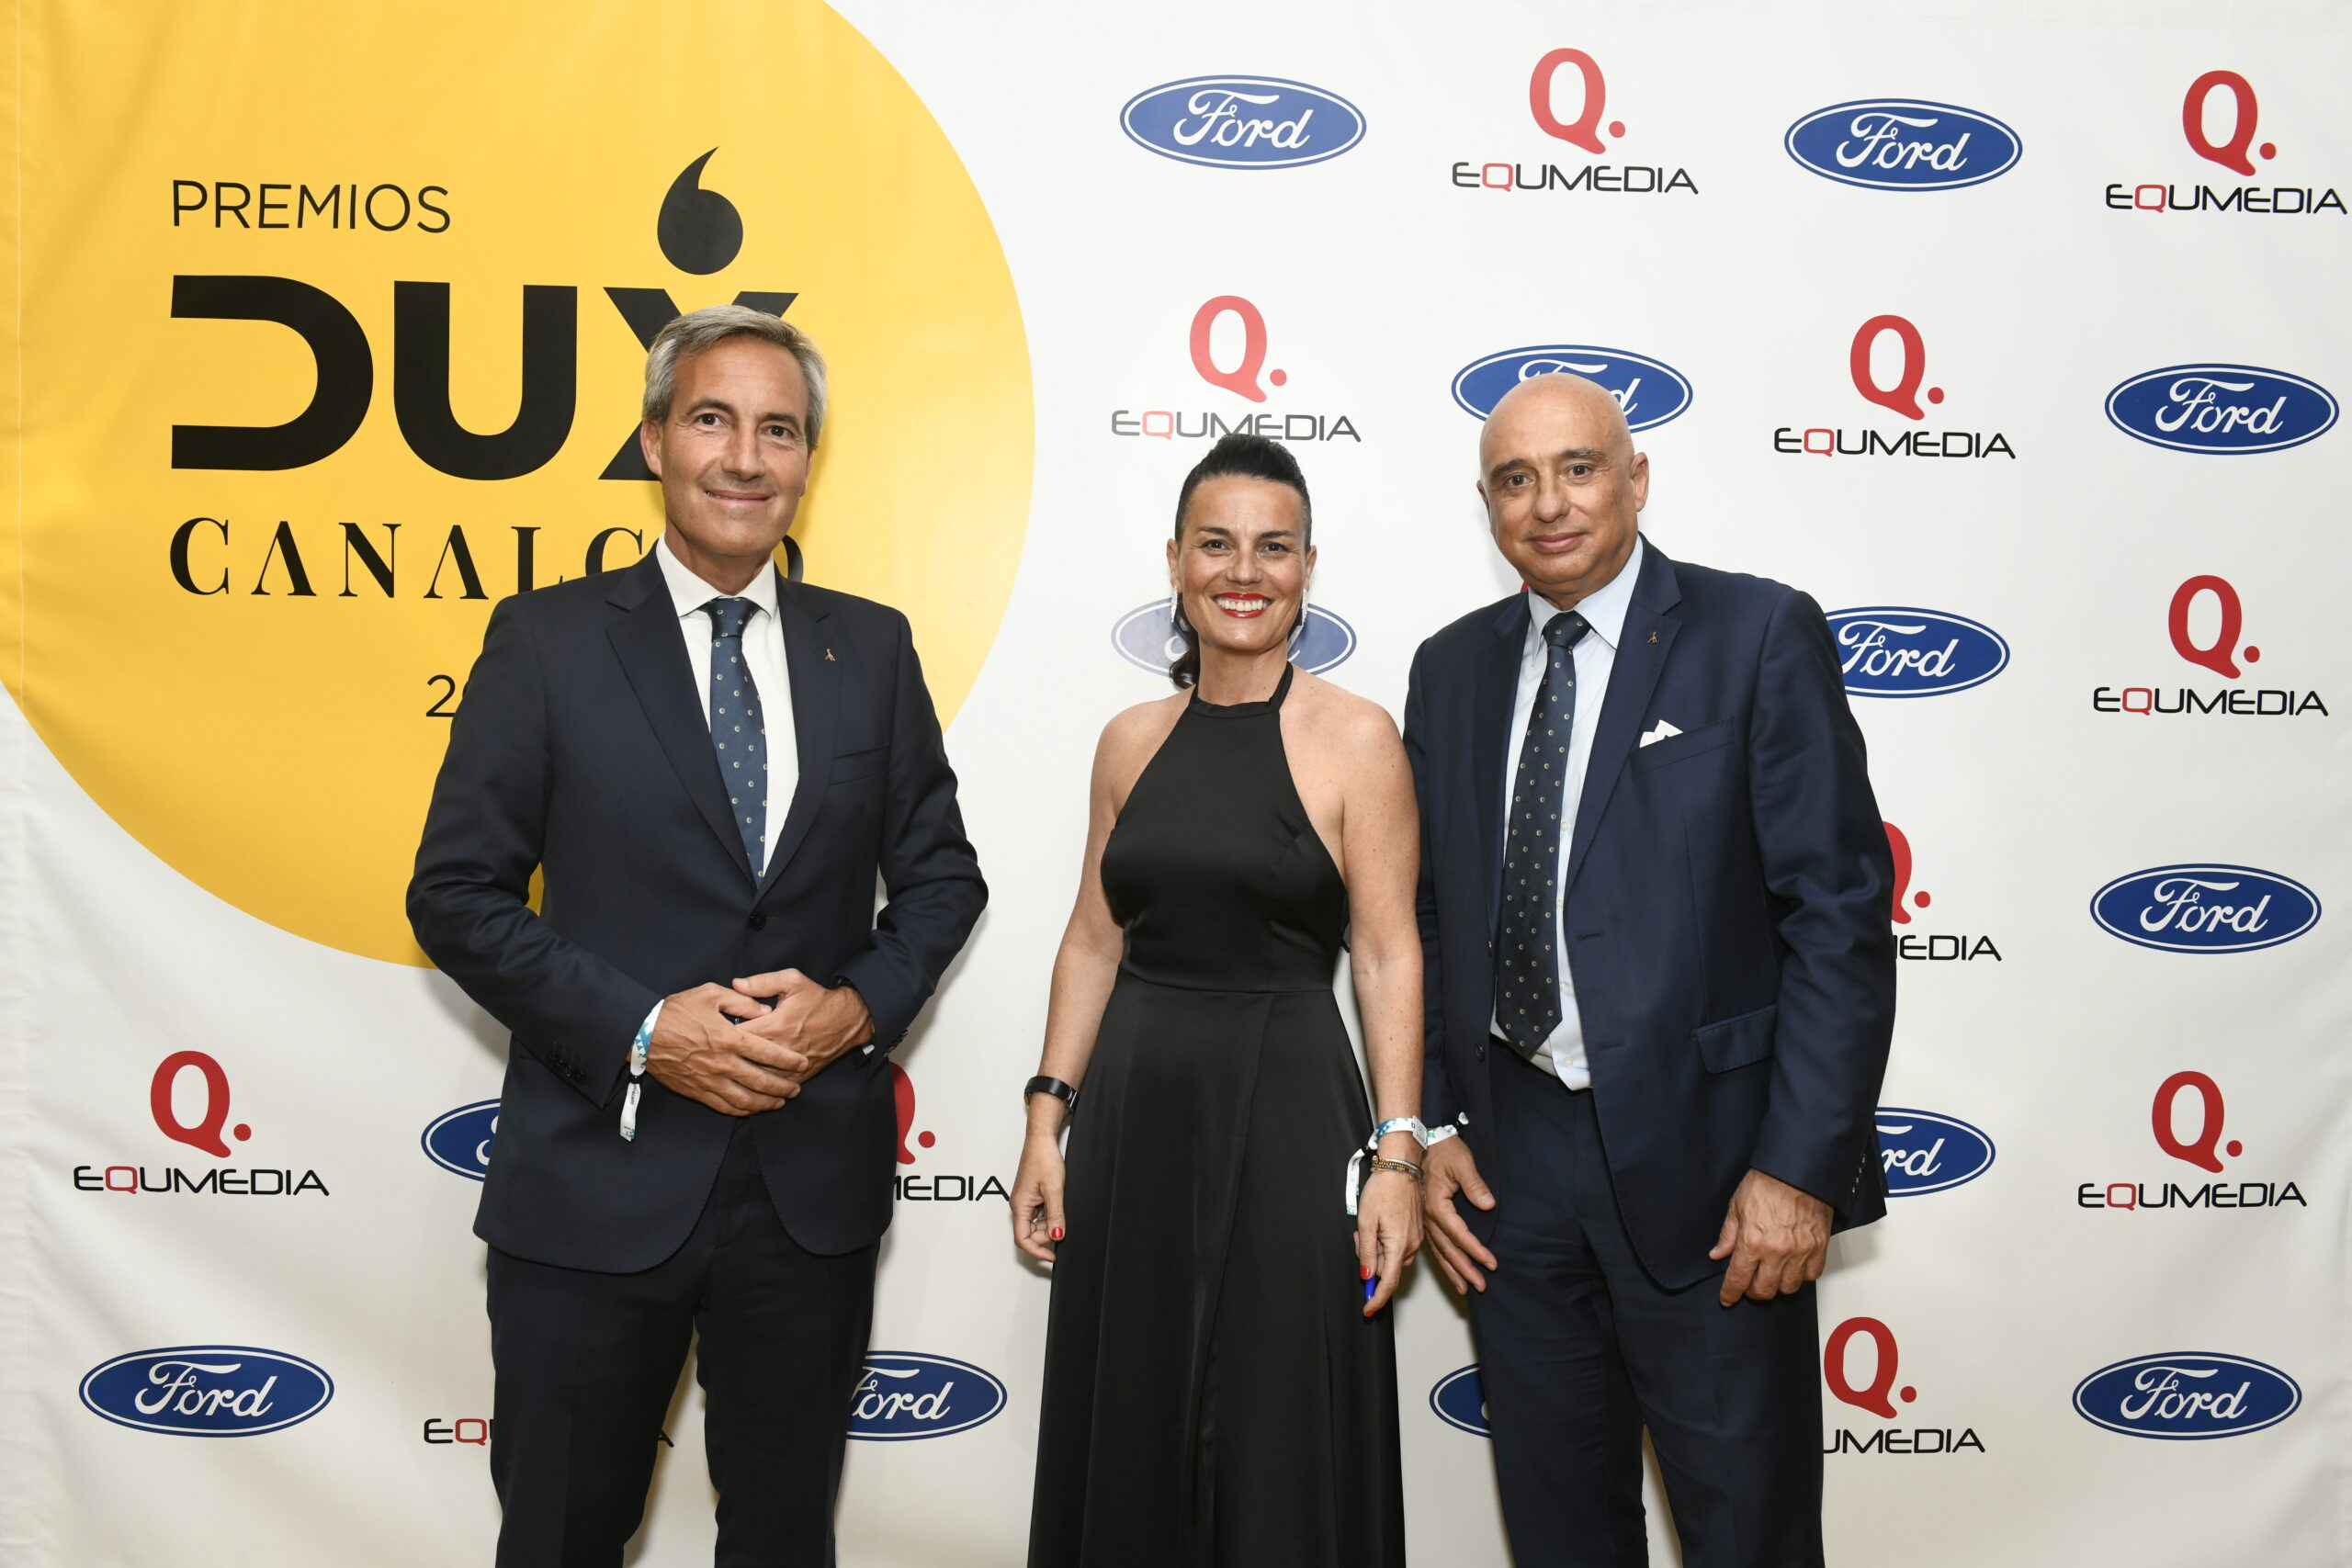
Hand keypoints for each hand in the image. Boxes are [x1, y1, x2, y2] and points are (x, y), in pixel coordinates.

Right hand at [645, 983, 808, 1114]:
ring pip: (745, 1099)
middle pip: (761, 1081)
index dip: (789, 1060)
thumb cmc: (675, 1010)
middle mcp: (722, 1063)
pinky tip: (751, 1109)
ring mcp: (709, 1081)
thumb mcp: (710, 993)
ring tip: (780, 1102)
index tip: (802, 1063)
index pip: (768, 1053)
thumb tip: (765, 1010)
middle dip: (783, 1087)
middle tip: (797, 1089)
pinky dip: (741, 1110)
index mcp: (729, 1038)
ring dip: (766, 1103)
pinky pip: (724, 1106)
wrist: (640, 1033)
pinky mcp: (696, 1091)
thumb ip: (742, 1001)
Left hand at [730, 969, 873, 1084]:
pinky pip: (775, 1087)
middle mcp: (781, 1048)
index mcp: (774, 1025)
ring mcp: (790, 1066)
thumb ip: (762, 982)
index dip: (721, 1036)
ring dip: (742, 1075)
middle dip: (728, 1058)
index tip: (713, 1034)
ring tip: (726, 1072)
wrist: (847, 1020)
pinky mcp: (800, 1075)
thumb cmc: (817, 999)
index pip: (736, 1036)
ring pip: (758, 1078)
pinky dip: (761, 1087)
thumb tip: (735, 984)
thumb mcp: (791, 981)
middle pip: (743, 1060)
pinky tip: (749, 1086)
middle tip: (716, 1054)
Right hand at [1010, 1135, 1066, 1263]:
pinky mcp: (1032, 1196)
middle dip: (1047, 1235)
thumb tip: (1057, 1236)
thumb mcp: (1054, 1190)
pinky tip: (1058, 1205)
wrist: (1042, 1140)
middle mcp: (1019, 1206)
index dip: (1037, 1251)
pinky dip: (1050, 1215)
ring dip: (1050, 1224)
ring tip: (1061, 1208)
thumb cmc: (1044, 1159)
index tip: (1052, 1256)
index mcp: (1019, 1206)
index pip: (1022, 1239)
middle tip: (1063, 1225)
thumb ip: (1055, 1215)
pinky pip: (1040, 1214)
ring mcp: (1026, 1201)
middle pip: (1030, 1233)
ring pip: (1037, 1224)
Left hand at [1355, 1159, 1423, 1315]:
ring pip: (1392, 1257)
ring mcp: (1416, 1238)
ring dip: (1377, 1250)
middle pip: (1387, 1269)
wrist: (1401, 1167)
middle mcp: (1412, 1245)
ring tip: (1369, 1227)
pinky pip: (1398, 1246)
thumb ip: (1366, 1251)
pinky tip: (1379, 1224)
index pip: (1389, 1282)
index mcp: (1399, 1245)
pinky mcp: (1416, 1230)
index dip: (1377, 1298)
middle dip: (1371, 1261)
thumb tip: (1367, 1275)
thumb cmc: (1383, 1190)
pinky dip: (1385, 1241)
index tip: (1368, 1310)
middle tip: (1360, 1237)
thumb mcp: (1366, 1222)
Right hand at [1421, 1136, 1499, 1294]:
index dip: (1476, 1250)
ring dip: (1452, 1270)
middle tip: (1479, 1286)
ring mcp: (1423, 1219)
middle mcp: (1427, 1217)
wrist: (1420, 1142)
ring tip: (1463, 1288)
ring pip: (1438, 1250)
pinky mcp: (1424, 1217)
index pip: (1459, 1234)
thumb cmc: (1442, 1149)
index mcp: (1436, 1205)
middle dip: (1464, 1269)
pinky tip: (1448, 1268)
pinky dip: (1442, 1259)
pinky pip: (1433, 1244)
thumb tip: (1488, 1204)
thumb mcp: (1462, 1162)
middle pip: (1448, 1249)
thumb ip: (1475, 1185)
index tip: (1490, 1263)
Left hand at [1709, 1168, 1831, 1306]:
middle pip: (1764, 1290)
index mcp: (1752, 1242)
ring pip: (1788, 1288)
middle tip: (1750, 1282)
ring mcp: (1800, 1252)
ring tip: (1772, 1273)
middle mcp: (1776, 1252)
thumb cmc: (1767, 1183)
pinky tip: (1793, 1266)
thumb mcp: (1737, 1206)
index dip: (1731, 1293)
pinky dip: (1801, 1276)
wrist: (1798, 1171)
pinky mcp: (1819, 1248)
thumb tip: (1717, 1255)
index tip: (1727, 1299)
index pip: (1738, 1279)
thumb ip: (1728, 1235)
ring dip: (1777, 1285)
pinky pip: (1811, 1276)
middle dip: (1753, 1291)